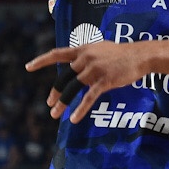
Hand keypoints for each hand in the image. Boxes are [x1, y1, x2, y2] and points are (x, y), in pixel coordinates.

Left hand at [25, 40, 149, 123]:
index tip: (28, 67)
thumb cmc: (121, 53)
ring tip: (55, 114)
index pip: (58, 54)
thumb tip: (76, 63)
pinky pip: (88, 97)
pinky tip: (75, 119)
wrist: (140, 56)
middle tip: (50, 104)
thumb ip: (86, 55)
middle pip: (64, 77)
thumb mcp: (100, 48)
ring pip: (72, 89)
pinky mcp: (104, 81)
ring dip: (63, 103)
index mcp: (83, 49)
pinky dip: (80, 109)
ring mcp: (94, 70)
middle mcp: (85, 58)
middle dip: (55, 92)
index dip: (42, 60)